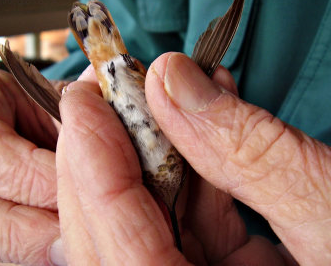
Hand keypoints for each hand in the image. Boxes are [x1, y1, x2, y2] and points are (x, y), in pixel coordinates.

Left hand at [56, 53, 329, 264]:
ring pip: (146, 223)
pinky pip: (185, 222)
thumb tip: (171, 81)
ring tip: (161, 94)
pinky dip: (190, 170)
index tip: (84, 100)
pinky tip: (202, 123)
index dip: (92, 169)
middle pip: (114, 240)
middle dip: (103, 159)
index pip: (118, 250)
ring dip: (151, 153)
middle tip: (102, 92)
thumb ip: (247, 150)